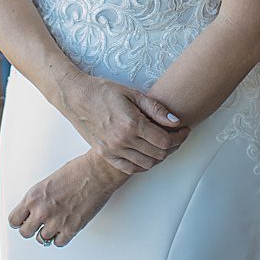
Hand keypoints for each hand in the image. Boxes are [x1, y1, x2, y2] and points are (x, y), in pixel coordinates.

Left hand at [9, 152, 124, 247]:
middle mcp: (42, 211)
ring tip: (53, 224)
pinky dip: (60, 238)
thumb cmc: (75, 172)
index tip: (22, 221)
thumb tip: (33, 210)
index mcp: (33, 197)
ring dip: (47, 233)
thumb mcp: (46, 183)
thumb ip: (37, 199)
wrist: (96, 172)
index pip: (13, 220)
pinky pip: (59, 243)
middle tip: (36, 225)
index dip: (18, 221)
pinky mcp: (72, 228)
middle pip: (25, 233)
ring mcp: (56, 221)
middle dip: (31, 229)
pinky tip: (63, 229)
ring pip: (42, 240)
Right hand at [59, 73, 188, 174]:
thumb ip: (155, 108)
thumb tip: (176, 122)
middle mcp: (123, 140)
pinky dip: (143, 164)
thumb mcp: (131, 93)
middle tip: (176, 136)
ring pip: (147, 163)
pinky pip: (131, 168)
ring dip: (160, 156)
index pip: (165, 141)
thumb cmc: (102, 91)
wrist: (75, 96)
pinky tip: (146, 153)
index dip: (180, 137)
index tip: (183, 130)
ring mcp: (113, 150)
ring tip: (162, 144)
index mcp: (132, 123)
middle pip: (159, 154)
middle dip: (173, 146)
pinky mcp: (105, 154)